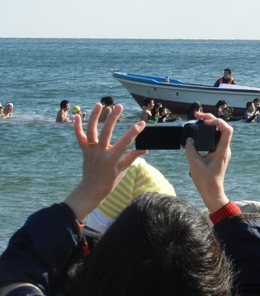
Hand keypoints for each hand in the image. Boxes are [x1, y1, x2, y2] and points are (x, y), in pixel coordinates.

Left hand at [64, 104, 146, 220]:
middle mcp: (100, 153)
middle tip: (119, 106)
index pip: (125, 142)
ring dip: (95, 116)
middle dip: (113, 117)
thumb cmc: (109, 182)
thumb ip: (133, 156)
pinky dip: (78, 127)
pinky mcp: (84, 151)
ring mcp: (91, 151)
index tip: (142, 124)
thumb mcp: (123, 170)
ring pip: (91, 131)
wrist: (90, 191)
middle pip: (106, 131)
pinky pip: (80, 137)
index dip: (134, 132)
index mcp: (112, 159)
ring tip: (100, 105)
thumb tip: (145, 149)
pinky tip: (78, 116)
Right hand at [184, 113, 232, 213]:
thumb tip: (189, 140)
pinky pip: (214, 139)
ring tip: (197, 121)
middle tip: (197, 116)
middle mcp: (224, 149)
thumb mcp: (195, 164)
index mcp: (222, 151)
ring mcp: (222, 151)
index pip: (227, 130)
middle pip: (222, 128)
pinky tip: (198, 133)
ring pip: (218, 132)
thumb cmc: (206, 181)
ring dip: (208, 125)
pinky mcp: (217, 153)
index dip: (217, 121)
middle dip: (210, 119)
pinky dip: (207, 133)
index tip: (205, 122)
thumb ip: (191, 150)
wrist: (212, 192)